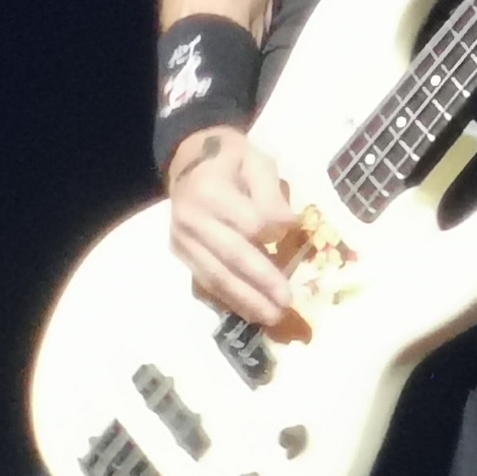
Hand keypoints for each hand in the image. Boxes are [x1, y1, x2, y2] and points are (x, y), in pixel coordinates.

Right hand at [166, 127, 297, 327]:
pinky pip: (203, 281)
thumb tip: (289, 226)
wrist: (187, 159)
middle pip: (231, 257)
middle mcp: (190, 219)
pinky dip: (225, 299)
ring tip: (270, 317)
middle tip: (286, 304)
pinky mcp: (180, 253)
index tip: (296, 234)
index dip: (274, 233)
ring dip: (244, 300)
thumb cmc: (231, 159)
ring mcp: (181, 240)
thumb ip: (272, 194)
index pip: (249, 223)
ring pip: (214, 276)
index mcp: (209, 190)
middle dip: (260, 283)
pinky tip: (246, 312)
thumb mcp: (257, 161)